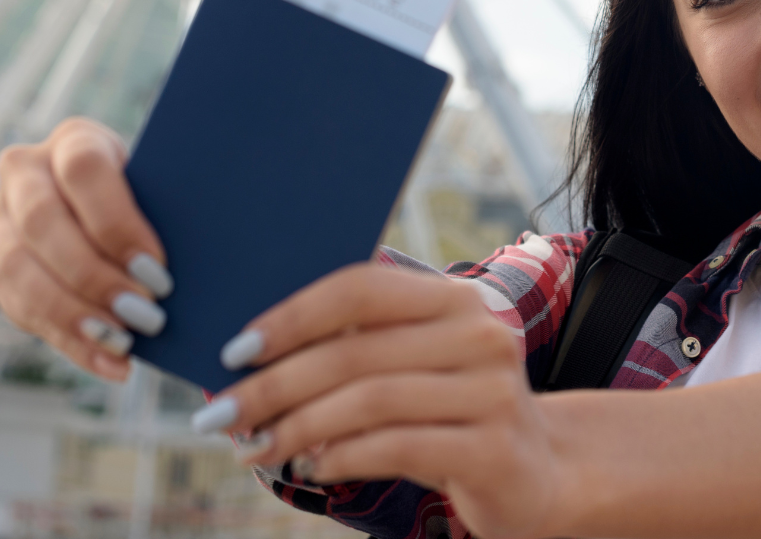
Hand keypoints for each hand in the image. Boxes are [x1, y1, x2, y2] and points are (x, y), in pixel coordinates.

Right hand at [0, 117, 172, 380]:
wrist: (127, 211)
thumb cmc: (163, 198)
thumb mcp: (169, 189)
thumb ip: (176, 210)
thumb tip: (204, 255)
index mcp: (75, 140)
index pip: (84, 170)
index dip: (117, 223)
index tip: (158, 268)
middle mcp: (25, 172)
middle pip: (43, 223)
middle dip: (96, 277)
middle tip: (147, 315)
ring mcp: (2, 220)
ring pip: (18, 269)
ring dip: (75, 314)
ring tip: (127, 343)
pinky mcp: (0, 268)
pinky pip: (22, 310)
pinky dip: (72, 343)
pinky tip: (114, 364)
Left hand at [194, 263, 565, 538]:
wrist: (539, 473)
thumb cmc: (451, 413)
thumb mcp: (417, 365)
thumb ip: (360, 346)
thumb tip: (251, 356)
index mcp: (457, 298)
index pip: (362, 288)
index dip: (292, 316)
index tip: (235, 351)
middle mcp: (481, 334)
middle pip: (356, 351)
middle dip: (274, 385)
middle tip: (221, 416)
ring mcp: (493, 391)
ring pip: (370, 400)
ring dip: (298, 427)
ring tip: (256, 448)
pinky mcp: (493, 449)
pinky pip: (396, 447)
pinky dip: (341, 458)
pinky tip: (312, 468)